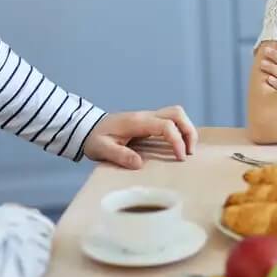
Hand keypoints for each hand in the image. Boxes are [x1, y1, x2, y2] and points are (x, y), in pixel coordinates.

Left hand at [83, 106, 197, 168]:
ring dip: (186, 129)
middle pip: (177, 113)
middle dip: (189, 131)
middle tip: (189, 152)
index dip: (177, 140)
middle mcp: (146, 116)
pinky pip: (171, 120)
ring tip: (187, 149)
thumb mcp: (102, 149)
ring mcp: (148, 117)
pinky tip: (179, 145)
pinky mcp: (149, 121)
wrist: (87, 127)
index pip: (166, 125)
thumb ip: (120, 156)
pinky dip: (180, 130)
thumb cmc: (94, 138)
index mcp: (137, 122)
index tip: (180, 157)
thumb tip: (139, 164)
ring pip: (176, 114)